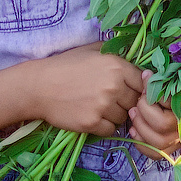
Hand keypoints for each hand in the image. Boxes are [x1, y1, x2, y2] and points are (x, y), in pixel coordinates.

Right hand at [24, 45, 144, 136]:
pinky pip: (110, 130)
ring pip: (124, 117)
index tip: (128, 90)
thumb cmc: (64, 66)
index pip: (143, 82)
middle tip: (111, 100)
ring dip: (115, 115)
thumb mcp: (91, 50)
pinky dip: (104, 126)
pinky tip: (93, 117)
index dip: (137, 87)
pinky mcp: (92, 123)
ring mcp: (103, 106)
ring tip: (100, 108)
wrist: (38, 87)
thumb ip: (114, 52)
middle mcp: (113, 86)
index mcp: (116, 66)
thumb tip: (134, 56)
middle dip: (126, 102)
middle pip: (135, 102)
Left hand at [129, 70, 180, 158]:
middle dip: (144, 110)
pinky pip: (154, 153)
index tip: (146, 82)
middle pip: (162, 124)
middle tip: (139, 101)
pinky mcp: (171, 149)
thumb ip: (161, 81)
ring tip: (134, 113)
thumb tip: (146, 74)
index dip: (152, 94)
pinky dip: (141, 142)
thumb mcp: (173, 83)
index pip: (169, 102)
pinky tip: (135, 129)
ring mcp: (180, 140)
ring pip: (157, 142)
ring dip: (140, 126)